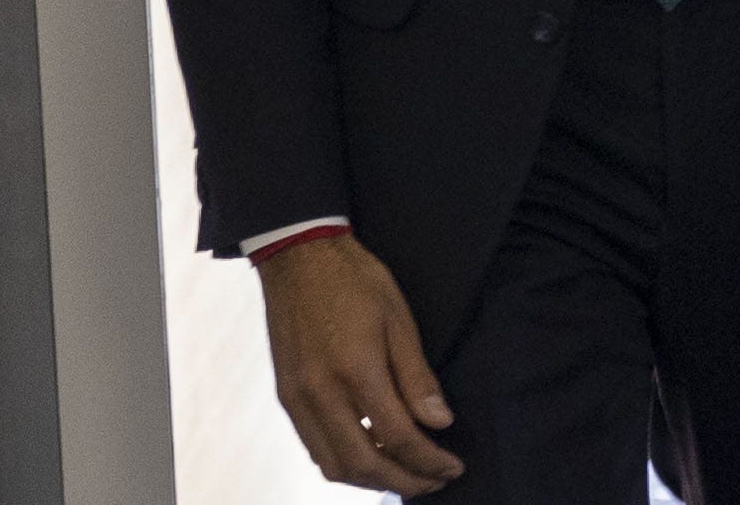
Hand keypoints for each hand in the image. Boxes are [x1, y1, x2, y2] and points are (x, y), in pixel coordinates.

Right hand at [257, 232, 463, 494]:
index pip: (398, 437)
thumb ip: (417, 377)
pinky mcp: (286, 397)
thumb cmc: (354, 280)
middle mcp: (320, 394)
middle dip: (403, 481)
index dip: (429, 461)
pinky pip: (314, 447)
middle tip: (434, 480)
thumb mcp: (399, 318)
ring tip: (405, 472)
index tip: (453, 467)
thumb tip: (440, 423)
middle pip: (363, 464)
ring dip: (371, 479)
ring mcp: (297, 399)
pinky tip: (369, 452)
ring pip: (333, 465)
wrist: (299, 257)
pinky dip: (343, 462)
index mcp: (355, 370)